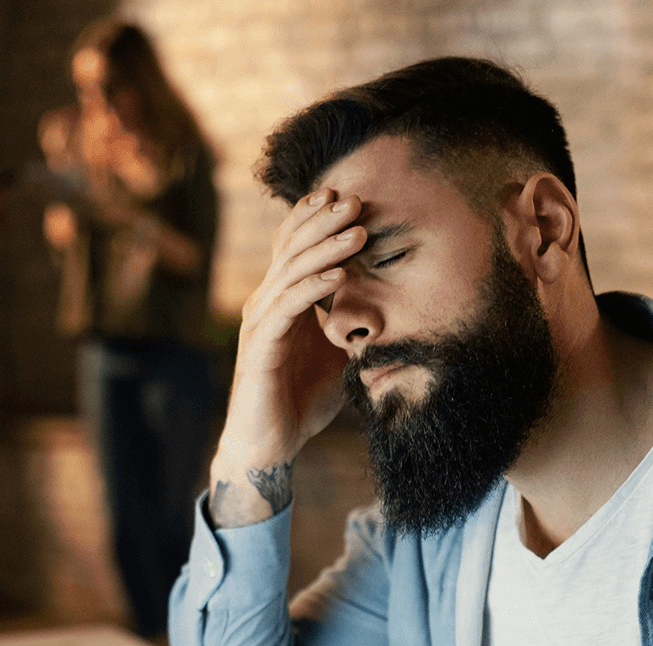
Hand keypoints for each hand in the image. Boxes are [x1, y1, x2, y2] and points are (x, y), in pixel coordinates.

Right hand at [208, 189, 365, 526]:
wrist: (270, 444)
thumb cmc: (301, 401)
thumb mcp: (337, 355)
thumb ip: (352, 328)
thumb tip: (392, 311)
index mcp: (281, 300)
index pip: (293, 246)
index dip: (315, 218)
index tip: (346, 195)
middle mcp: (265, 303)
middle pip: (291, 249)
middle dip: (324, 222)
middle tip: (356, 199)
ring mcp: (260, 322)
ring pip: (291, 272)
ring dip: (326, 249)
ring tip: (357, 231)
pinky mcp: (261, 345)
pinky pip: (288, 307)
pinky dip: (314, 288)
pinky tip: (339, 275)